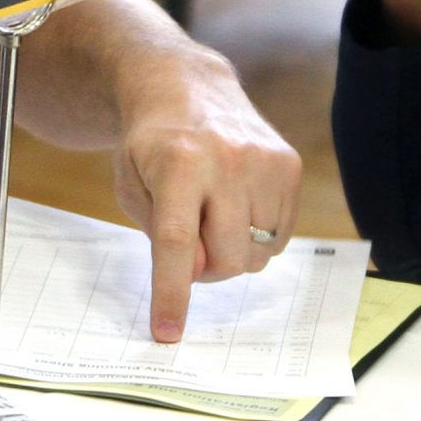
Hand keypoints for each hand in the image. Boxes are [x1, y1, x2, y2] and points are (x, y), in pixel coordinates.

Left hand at [109, 56, 302, 343]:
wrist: (187, 86)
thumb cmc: (151, 145)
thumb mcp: (131, 185)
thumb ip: (158, 233)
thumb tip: (202, 272)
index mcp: (178, 162)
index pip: (177, 242)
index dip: (172, 293)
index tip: (168, 333)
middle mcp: (227, 159)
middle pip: (225, 257)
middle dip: (204, 269)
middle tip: (189, 246)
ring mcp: (265, 160)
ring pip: (257, 253)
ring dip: (232, 252)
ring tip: (212, 215)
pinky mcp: (289, 164)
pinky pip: (281, 235)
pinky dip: (256, 236)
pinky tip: (236, 204)